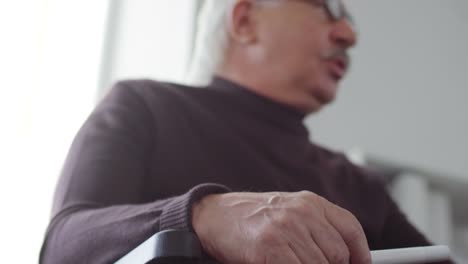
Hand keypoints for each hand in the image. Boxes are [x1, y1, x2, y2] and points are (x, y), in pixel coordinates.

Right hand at [192, 191, 370, 263]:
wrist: (214, 215)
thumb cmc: (252, 218)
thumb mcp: (288, 212)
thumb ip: (315, 227)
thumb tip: (343, 256)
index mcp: (310, 202)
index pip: (350, 228)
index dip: (360, 254)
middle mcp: (301, 212)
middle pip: (338, 253)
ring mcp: (285, 228)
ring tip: (290, 261)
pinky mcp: (270, 246)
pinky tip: (278, 263)